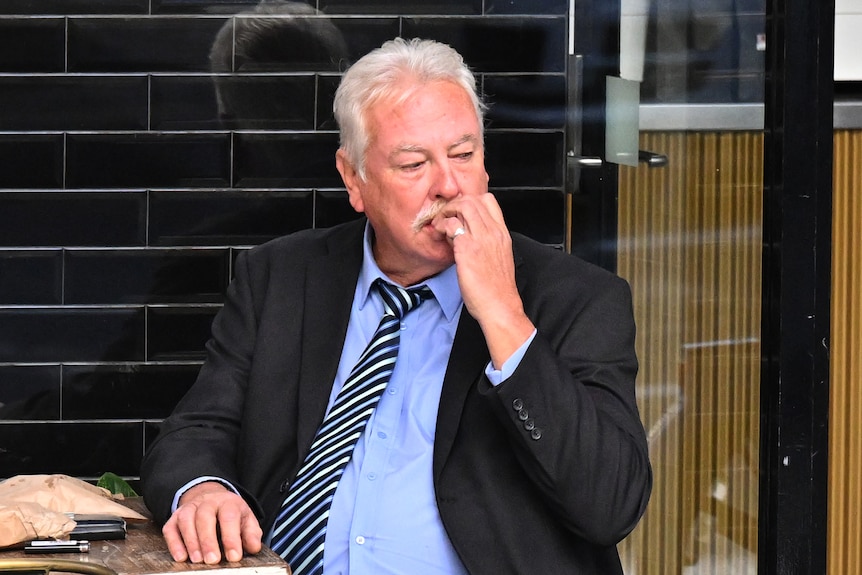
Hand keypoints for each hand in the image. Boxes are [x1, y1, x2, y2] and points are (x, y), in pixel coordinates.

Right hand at [163, 481, 262, 563]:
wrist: (211, 498)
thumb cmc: (230, 513)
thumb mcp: (245, 519)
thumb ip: (251, 533)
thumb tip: (253, 547)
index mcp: (228, 502)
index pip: (229, 517)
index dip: (231, 538)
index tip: (234, 557)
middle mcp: (207, 502)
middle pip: (205, 516)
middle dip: (208, 540)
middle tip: (213, 560)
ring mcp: (189, 508)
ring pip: (186, 520)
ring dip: (191, 541)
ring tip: (197, 560)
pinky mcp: (175, 517)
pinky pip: (170, 528)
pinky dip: (174, 543)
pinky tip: (181, 556)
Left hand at [432, 193, 534, 367]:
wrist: (499, 306)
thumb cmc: (497, 289)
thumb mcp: (498, 258)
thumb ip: (487, 243)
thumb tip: (467, 235)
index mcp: (502, 234)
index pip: (489, 201)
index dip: (471, 201)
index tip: (460, 212)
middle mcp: (493, 232)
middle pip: (473, 199)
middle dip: (454, 204)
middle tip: (445, 216)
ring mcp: (481, 239)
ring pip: (463, 206)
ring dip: (447, 212)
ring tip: (440, 224)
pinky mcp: (467, 249)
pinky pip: (451, 225)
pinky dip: (442, 226)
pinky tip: (439, 236)